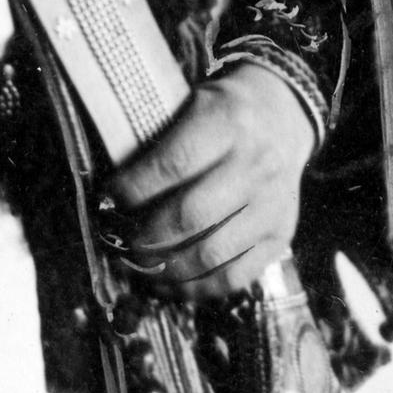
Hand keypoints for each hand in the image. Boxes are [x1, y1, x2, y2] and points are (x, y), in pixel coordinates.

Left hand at [101, 64, 313, 299]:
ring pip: (212, 253)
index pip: (175, 163)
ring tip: (139, 269)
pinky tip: (170, 285)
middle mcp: (257, 164)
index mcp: (229, 123)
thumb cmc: (223, 113)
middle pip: (192, 215)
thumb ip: (159, 141)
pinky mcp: (281, 234)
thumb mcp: (192, 103)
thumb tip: (111, 195)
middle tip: (121, 244)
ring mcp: (273, 204)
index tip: (109, 200)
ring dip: (166, 269)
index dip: (135, 189)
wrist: (284, 114)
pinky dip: (197, 288)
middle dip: (146, 237)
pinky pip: (236, 275)